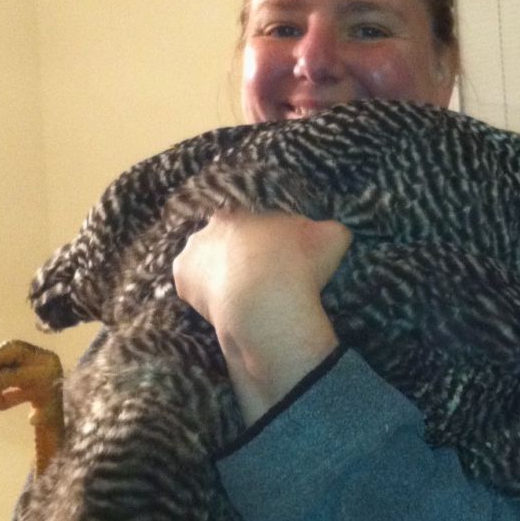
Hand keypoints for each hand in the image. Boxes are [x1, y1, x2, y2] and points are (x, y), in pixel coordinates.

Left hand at [173, 211, 351, 422]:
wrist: (265, 301)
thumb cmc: (298, 265)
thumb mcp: (331, 238)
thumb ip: (331, 231)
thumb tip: (336, 232)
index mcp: (240, 212)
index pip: (248, 224)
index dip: (262, 243)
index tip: (275, 259)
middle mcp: (209, 228)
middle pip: (222, 242)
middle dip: (236, 258)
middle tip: (258, 278)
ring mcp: (192, 254)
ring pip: (204, 264)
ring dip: (218, 277)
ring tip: (241, 297)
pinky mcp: (183, 282)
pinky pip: (194, 289)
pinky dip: (207, 298)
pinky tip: (226, 309)